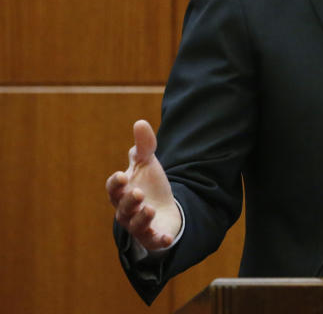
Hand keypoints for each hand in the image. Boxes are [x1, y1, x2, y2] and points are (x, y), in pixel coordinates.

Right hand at [105, 120, 181, 249]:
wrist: (164, 207)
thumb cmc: (149, 184)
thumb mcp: (147, 164)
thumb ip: (144, 146)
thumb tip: (140, 122)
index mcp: (122, 192)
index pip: (114, 188)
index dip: (116, 183)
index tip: (122, 175)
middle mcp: (126, 211)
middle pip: (122, 208)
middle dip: (128, 201)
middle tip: (137, 193)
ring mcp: (139, 226)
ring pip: (135, 225)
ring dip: (140, 218)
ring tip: (148, 208)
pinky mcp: (153, 237)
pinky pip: (154, 241)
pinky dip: (160, 240)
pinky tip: (167, 238)